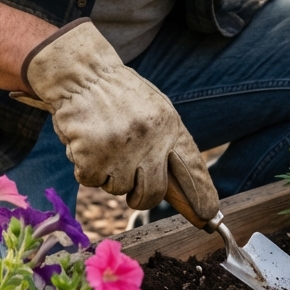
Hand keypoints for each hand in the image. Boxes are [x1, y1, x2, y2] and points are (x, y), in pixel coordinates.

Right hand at [9, 19, 218, 216]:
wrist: (81, 74)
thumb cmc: (118, 94)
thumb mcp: (153, 109)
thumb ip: (165, 141)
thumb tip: (176, 185)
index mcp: (169, 125)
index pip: (192, 168)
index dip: (201, 194)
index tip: (208, 214)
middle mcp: (150, 140)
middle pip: (153, 193)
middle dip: (142, 199)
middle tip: (134, 195)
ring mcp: (121, 150)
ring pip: (118, 189)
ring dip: (108, 175)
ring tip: (103, 145)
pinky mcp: (92, 158)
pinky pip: (91, 181)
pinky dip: (86, 169)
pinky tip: (86, 144)